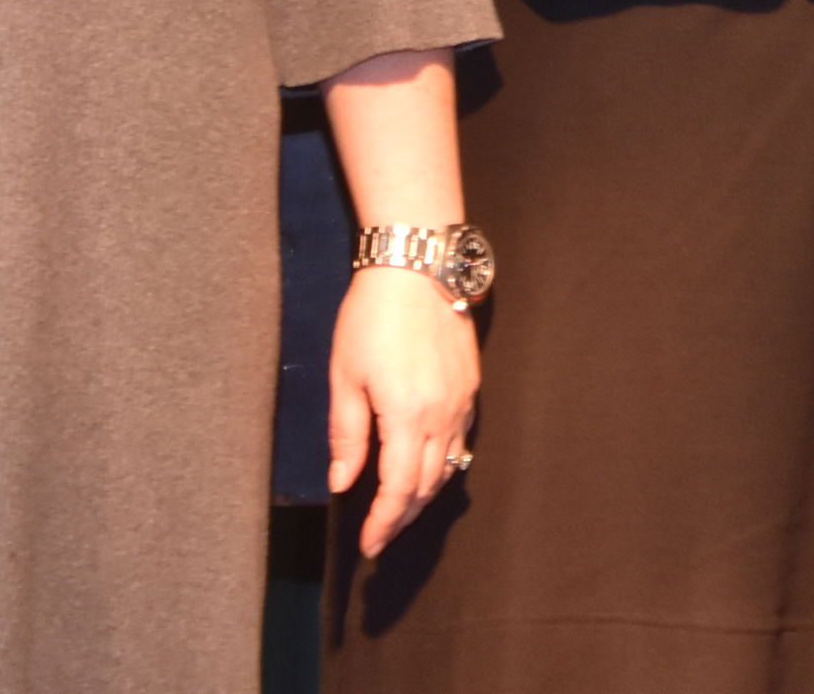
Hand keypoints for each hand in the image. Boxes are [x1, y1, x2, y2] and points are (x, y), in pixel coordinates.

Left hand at [327, 263, 480, 557]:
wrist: (418, 267)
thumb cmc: (373, 317)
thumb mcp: (345, 376)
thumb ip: (347, 435)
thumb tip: (343, 482)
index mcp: (407, 417)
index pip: (398, 490)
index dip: (384, 524)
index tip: (369, 545)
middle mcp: (442, 416)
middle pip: (426, 486)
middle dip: (403, 518)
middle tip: (381, 536)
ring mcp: (462, 401)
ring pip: (448, 467)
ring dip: (424, 495)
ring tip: (401, 510)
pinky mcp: (471, 386)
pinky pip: (461, 441)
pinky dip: (443, 465)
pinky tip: (427, 467)